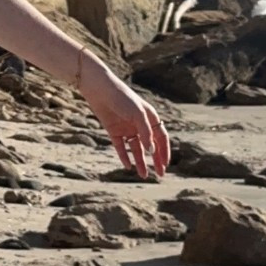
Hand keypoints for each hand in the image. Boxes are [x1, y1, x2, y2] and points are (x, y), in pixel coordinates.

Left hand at [82, 60, 169, 179]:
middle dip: (156, 160)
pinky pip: (122, 147)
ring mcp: (127, 128)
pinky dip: (125, 157)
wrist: (100, 90)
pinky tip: (128, 166)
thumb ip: (146, 133)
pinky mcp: (114, 131)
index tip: (166, 165)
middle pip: (150, 145)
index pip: (161, 137)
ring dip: (141, 162)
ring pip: (137, 149)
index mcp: (150, 117)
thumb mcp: (137, 115)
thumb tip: (152, 152)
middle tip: (160, 175)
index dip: (165, 151)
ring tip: (144, 175)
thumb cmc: (122, 98)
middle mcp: (140, 124)